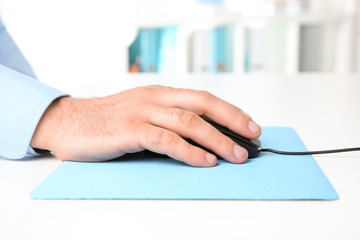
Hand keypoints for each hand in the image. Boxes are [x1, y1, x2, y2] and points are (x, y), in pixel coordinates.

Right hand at [30, 85, 260, 166]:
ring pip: (189, 122)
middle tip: (253, 136)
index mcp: (160, 94)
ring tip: (236, 155)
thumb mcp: (141, 114)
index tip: (249, 124)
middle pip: (202, 105)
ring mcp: (142, 113)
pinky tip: (204, 161)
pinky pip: (166, 140)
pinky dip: (188, 151)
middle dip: (232, 120)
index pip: (202, 98)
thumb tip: (199, 139)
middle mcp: (154, 99)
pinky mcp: (129, 130)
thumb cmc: (108, 122)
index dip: (229, 111)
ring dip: (217, 139)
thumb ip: (166, 121)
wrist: (70, 123)